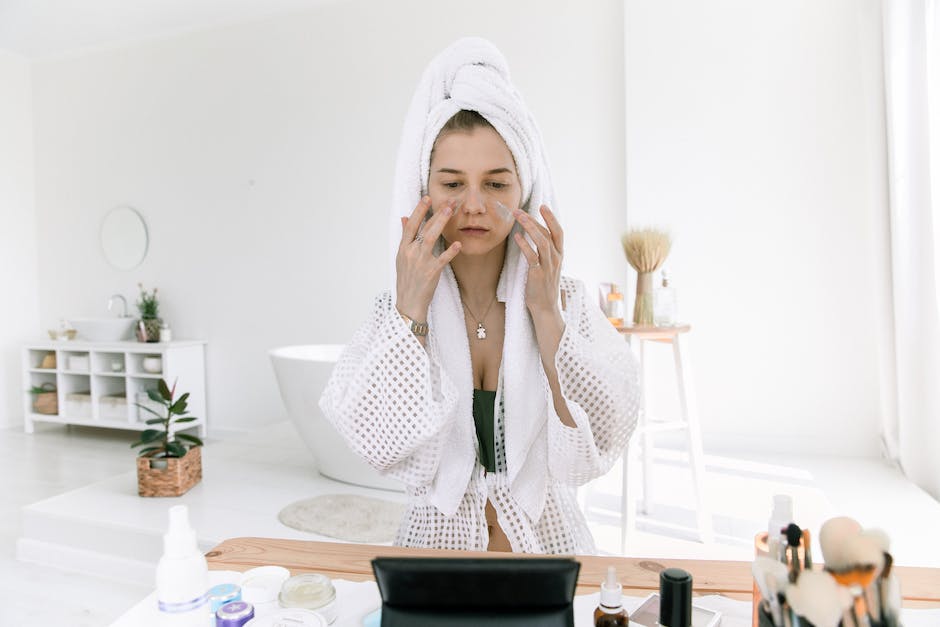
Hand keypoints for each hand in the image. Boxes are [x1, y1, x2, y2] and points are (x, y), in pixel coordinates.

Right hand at [396, 196, 461, 320]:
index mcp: (403, 248)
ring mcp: (420, 262)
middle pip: (424, 228)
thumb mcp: (401, 257)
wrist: (408, 302)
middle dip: (436, 213)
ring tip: (451, 211)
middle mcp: (410, 253)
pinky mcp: (431, 272)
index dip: (419, 211)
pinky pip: (442, 259)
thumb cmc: (407, 280)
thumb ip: (405, 237)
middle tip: (449, 201)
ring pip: (431, 238)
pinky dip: (450, 251)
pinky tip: (458, 243)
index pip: (411, 225)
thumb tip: (405, 218)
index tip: (427, 198)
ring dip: (441, 223)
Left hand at [513, 205, 563, 317]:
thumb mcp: (548, 267)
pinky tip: (516, 237)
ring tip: (517, 217)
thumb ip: (545, 252)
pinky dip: (524, 245)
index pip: (558, 232)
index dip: (551, 218)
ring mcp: (548, 266)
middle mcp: (556, 259)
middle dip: (534, 219)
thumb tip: (535, 237)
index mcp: (559, 255)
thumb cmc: (543, 287)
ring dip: (529, 227)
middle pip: (548, 233)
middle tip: (520, 210)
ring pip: (542, 241)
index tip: (542, 206)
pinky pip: (532, 256)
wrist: (546, 308)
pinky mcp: (538, 275)